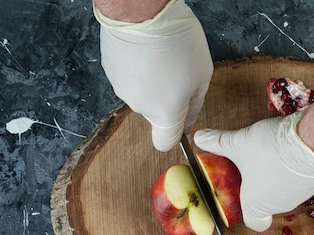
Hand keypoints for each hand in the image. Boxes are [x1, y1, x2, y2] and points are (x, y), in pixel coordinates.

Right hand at [94, 0, 212, 150]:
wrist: (141, 12)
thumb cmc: (175, 40)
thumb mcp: (202, 74)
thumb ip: (196, 103)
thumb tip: (189, 118)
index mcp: (165, 113)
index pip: (165, 142)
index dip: (175, 134)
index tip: (181, 120)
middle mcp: (140, 107)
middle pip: (155, 114)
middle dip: (167, 99)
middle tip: (178, 72)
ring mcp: (122, 90)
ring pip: (142, 94)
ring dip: (152, 82)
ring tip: (162, 57)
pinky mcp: (110, 71)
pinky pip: (129, 78)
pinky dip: (138, 69)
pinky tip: (146, 51)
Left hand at [193, 111, 313, 231]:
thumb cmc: (273, 152)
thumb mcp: (239, 143)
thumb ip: (218, 142)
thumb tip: (199, 137)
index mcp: (257, 205)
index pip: (253, 223)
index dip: (244, 211)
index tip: (238, 194)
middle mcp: (280, 205)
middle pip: (266, 202)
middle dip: (258, 185)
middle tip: (249, 164)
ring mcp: (301, 195)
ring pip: (284, 189)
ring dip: (276, 175)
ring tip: (270, 151)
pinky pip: (300, 179)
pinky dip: (293, 167)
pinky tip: (289, 148)